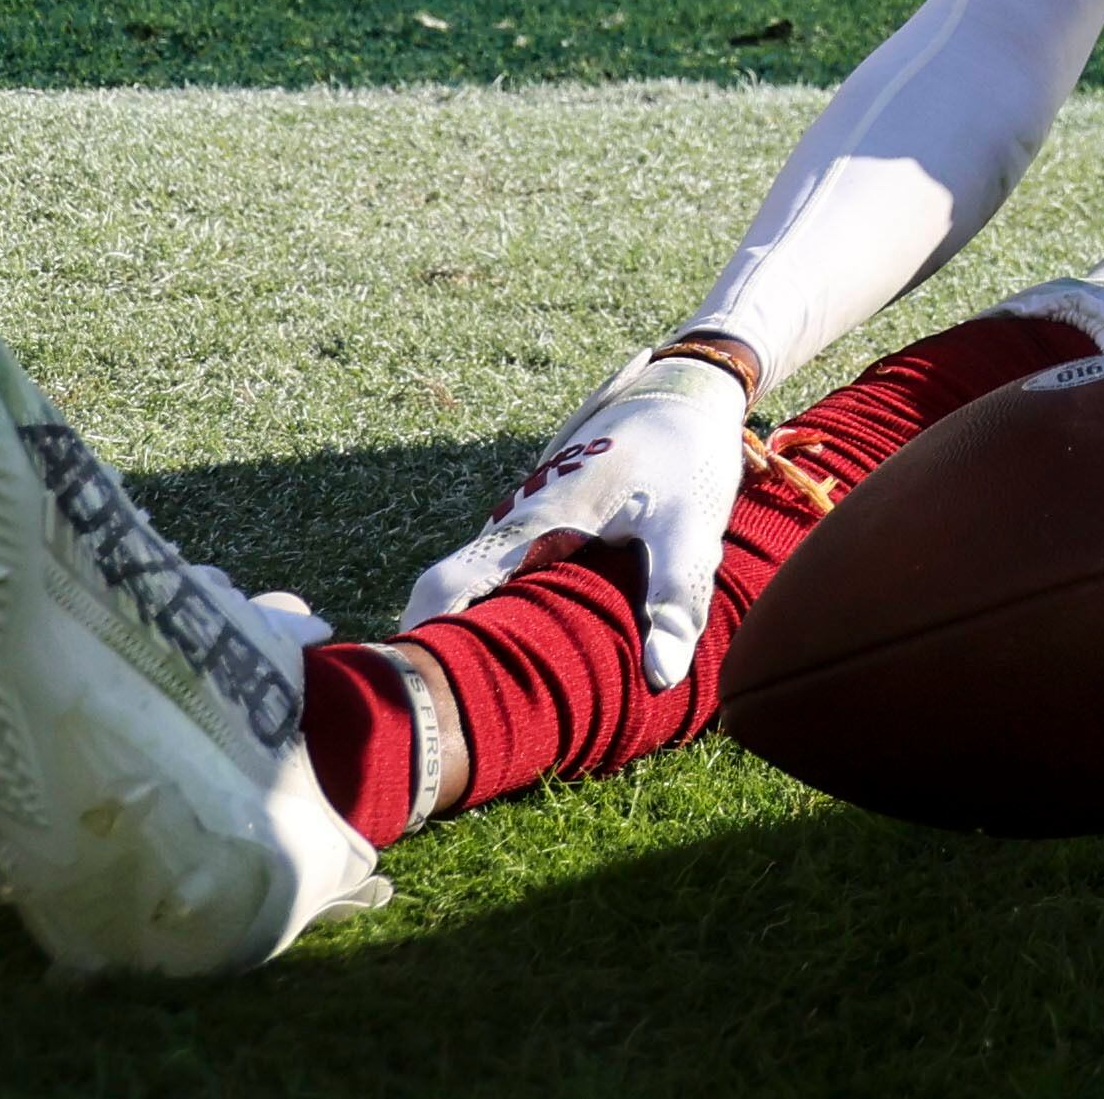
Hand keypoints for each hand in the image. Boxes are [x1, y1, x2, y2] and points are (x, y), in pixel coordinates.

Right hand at [403, 351, 752, 687]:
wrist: (685, 393)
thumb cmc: (686, 457)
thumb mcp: (690, 525)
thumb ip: (674, 597)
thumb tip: (660, 676)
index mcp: (538, 518)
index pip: (449, 583)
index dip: (420, 634)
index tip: (412, 689)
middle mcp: (517, 516)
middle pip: (453, 587)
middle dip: (442, 642)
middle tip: (443, 710)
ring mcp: (525, 513)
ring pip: (479, 576)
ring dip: (472, 622)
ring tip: (472, 692)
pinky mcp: (544, 516)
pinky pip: (507, 565)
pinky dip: (502, 601)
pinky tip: (521, 643)